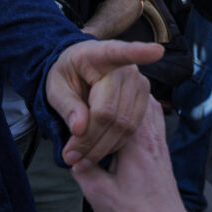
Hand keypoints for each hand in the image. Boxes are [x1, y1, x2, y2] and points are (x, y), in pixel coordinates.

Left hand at [45, 40, 160, 169]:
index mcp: (100, 54)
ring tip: (79, 160)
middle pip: (111, 112)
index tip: (156, 50)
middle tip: (70, 158)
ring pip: (124, 125)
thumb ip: (66, 106)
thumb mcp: (55, 87)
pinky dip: (113, 145)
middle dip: (90, 140)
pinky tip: (95, 151)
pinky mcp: (144, 101)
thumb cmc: (67, 75)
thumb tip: (79, 129)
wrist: (80, 72)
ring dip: (101, 147)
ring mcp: (140, 84)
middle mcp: (127, 68)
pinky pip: (131, 130)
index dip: (139, 52)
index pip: (120, 53)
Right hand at [72, 96, 195, 211]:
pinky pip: (151, 121)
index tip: (77, 96)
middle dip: (112, 90)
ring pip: (146, 105)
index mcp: (135, 141)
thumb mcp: (99, 194)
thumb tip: (70, 151)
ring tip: (103, 101)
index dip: (95, 95)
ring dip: (126, 100)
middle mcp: (151, 136)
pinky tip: (121, 122)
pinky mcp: (162, 154)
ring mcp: (160, 144)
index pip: (114, 103)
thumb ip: (82, 167)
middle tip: (88, 92)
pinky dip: (136, 113)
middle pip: (134, 96)